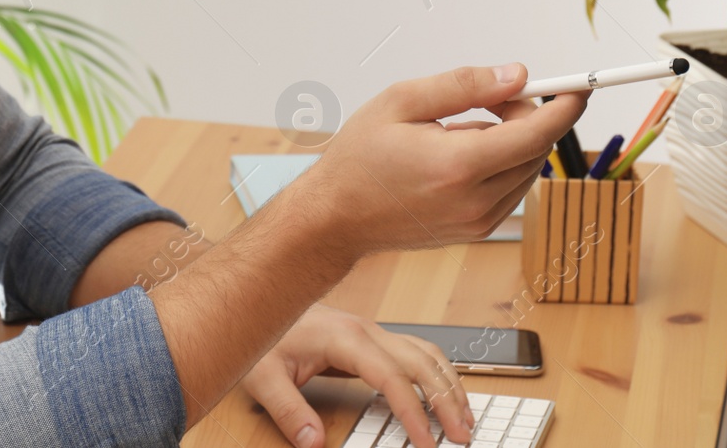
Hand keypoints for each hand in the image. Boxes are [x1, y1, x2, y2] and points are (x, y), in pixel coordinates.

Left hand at [241, 303, 470, 447]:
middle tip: (462, 436)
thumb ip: (288, 410)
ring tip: (465, 419)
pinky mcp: (372, 337)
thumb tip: (313, 444)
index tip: (426, 442)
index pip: (391, 376)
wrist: (261, 295)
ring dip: (449, 384)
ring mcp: (373, 331)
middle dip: (446, 399)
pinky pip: (416, 352)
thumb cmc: (265, 332)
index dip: (412, 410)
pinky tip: (445, 394)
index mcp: (345, 338)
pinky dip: (438, 373)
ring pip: (426, 353)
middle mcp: (367, 330)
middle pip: (421, 362)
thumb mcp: (264, 374)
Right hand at [310, 63, 588, 255]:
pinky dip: (501, 164)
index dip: (564, 106)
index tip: (578, 87)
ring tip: (459, 131)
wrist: (335, 218)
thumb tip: (517, 74)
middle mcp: (475, 200)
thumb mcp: (401, 101)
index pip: (536, 133)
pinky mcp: (477, 231)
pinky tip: (460, 157)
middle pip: (536, 150)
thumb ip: (463, 85)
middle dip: (529, 116)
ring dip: (512, 141)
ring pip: (527, 170)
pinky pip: (511, 189)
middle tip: (495, 97)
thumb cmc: (359, 157)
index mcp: (457, 165)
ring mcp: (479, 222)